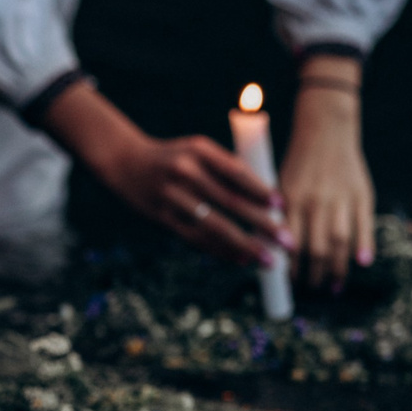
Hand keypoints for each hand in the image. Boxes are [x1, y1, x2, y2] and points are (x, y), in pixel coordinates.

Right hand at [40, 80, 286, 267]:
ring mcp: (171, 196)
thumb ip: (226, 170)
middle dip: (262, 225)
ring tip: (268, 260)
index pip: (236, 172)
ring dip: (244, 245)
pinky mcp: (161, 217)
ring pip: (214, 226)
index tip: (282, 207)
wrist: (123, 161)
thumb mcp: (198, 152)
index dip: (260, 191)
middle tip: (288, 242)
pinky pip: (195, 238)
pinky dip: (220, 250)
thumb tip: (265, 202)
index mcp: (199, 150)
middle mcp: (184, 171)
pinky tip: (240, 259)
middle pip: (230, 202)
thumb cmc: (173, 157)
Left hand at [280, 69, 373, 291]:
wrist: (325, 128)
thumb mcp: (280, 183)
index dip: (290, 266)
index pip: (289, 241)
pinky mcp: (362, 194)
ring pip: (339, 241)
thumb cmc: (298, 163)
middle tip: (312, 288)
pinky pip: (364, 224)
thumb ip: (278, 215)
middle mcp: (316, 201)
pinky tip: (362, 263)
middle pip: (316, 248)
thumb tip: (270, 250)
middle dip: (314, 274)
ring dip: (337, 268)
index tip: (290, 282)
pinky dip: (365, 244)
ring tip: (334, 286)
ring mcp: (341, 198)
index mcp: (291, 199)